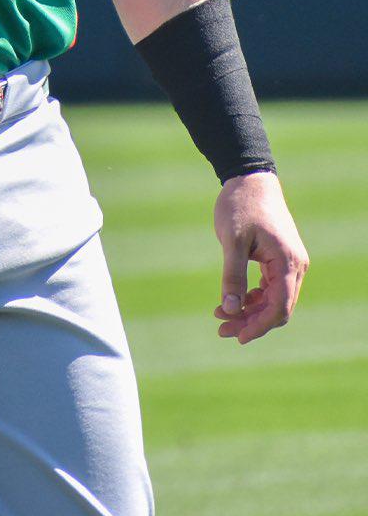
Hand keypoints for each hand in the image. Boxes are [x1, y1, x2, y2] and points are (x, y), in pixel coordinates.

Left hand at [213, 171, 308, 343]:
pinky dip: (253, 297)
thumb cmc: (241, 206)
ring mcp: (290, 263)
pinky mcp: (280, 259)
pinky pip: (271, 287)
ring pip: (274, 299)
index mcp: (288, 262)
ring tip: (221, 316)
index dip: (259, 326)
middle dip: (251, 321)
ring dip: (250, 311)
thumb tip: (230, 309)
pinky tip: (233, 301)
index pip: (279, 308)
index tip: (237, 336)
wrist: (250, 179)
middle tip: (221, 329)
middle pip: (277, 308)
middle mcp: (295, 266)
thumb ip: (232, 275)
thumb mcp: (232, 240)